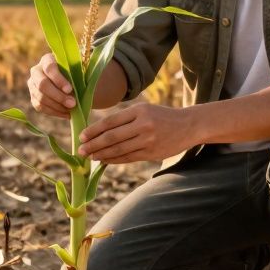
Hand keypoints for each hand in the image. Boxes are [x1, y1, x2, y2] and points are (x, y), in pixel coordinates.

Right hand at [27, 53, 75, 118]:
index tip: (70, 89)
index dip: (59, 80)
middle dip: (58, 96)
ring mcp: (33, 85)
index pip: (49, 68)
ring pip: (41, 98)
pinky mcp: (34, 98)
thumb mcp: (79, 71)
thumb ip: (78, 74)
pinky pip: (41, 107)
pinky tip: (67, 114)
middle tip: (73, 103)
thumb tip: (77, 88)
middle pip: (42, 84)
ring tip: (71, 110)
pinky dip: (55, 112)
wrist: (72, 83)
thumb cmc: (77, 74)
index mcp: (47, 59)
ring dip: (57, 106)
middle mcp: (36, 71)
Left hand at [77, 103, 193, 163]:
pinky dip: (114, 160)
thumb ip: (125, 119)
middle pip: (112, 137)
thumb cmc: (162, 116)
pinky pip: (128, 158)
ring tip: (91, 157)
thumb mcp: (145, 110)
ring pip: (119, 150)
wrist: (189, 125)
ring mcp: (148, 141)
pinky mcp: (152, 153)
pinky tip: (105, 160)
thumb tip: (99, 132)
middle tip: (81, 150)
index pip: (110, 122)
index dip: (94, 130)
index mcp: (139, 111)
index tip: (82, 136)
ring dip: (102, 155)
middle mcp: (143, 125)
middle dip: (94, 145)